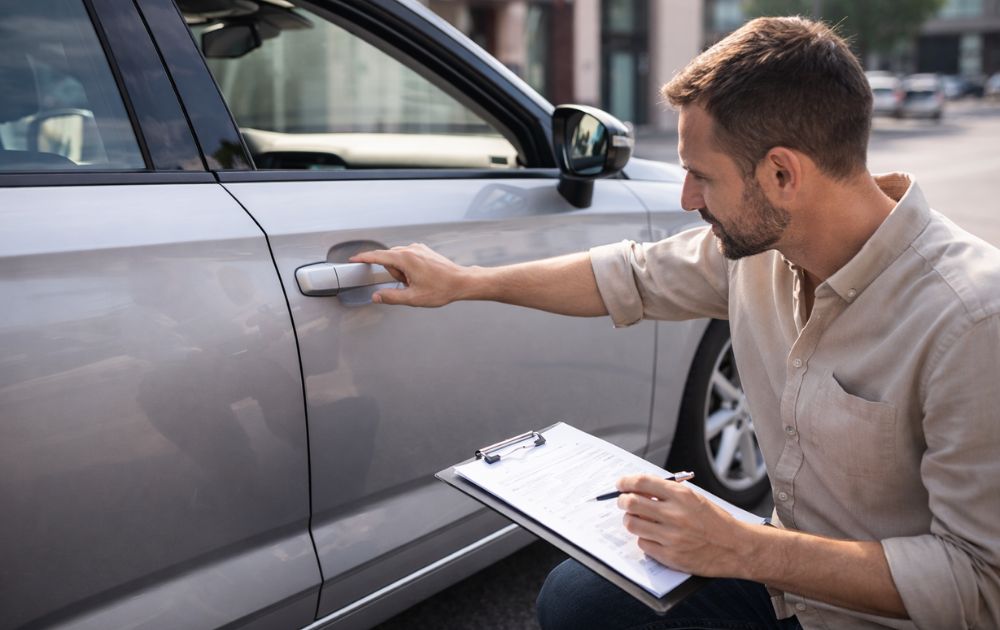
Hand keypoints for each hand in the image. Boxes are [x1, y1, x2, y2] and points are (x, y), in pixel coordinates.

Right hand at [349, 243, 472, 306]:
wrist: (461, 282)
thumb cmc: (441, 289)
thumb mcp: (413, 298)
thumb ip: (391, 297)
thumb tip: (376, 297)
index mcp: (406, 259)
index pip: (378, 256)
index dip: (363, 258)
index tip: (353, 259)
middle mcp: (411, 249)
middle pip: (389, 260)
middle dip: (394, 275)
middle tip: (408, 286)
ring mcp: (418, 248)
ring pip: (398, 259)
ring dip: (402, 272)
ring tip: (417, 282)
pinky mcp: (423, 250)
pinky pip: (407, 257)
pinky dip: (409, 268)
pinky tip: (421, 277)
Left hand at [616, 474, 750, 577]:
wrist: (736, 547)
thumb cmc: (716, 522)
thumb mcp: (695, 498)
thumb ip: (669, 494)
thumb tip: (640, 490)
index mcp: (682, 496)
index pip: (642, 483)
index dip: (626, 482)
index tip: (621, 484)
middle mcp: (675, 515)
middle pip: (631, 503)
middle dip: (622, 501)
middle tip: (624, 501)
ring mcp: (671, 537)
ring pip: (633, 524)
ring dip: (631, 520)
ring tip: (639, 520)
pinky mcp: (670, 556)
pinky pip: (643, 544)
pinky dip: (645, 539)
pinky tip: (654, 537)